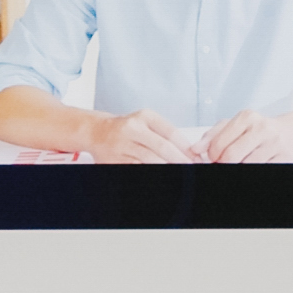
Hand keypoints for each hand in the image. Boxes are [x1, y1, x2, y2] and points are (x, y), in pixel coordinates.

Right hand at [80, 109, 205, 162]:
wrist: (96, 131)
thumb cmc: (127, 129)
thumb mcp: (145, 122)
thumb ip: (165, 134)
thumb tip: (189, 152)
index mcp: (145, 116)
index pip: (171, 133)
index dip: (186, 148)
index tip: (196, 158)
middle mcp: (133, 128)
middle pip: (163, 147)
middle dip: (180, 160)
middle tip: (191, 169)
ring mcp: (123, 144)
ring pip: (150, 160)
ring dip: (168, 168)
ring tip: (181, 176)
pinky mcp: (115, 160)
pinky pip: (137, 168)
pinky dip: (152, 172)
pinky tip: (162, 174)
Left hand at [197, 108, 292, 164]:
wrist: (289, 133)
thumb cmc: (256, 130)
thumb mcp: (233, 126)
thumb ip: (212, 136)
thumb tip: (195, 149)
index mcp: (247, 117)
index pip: (219, 144)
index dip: (212, 156)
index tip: (214, 158)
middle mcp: (262, 128)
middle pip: (231, 157)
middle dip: (223, 164)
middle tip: (224, 164)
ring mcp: (275, 144)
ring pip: (247, 166)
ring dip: (238, 168)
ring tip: (240, 163)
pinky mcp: (286, 158)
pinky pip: (262, 170)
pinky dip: (253, 171)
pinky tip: (253, 166)